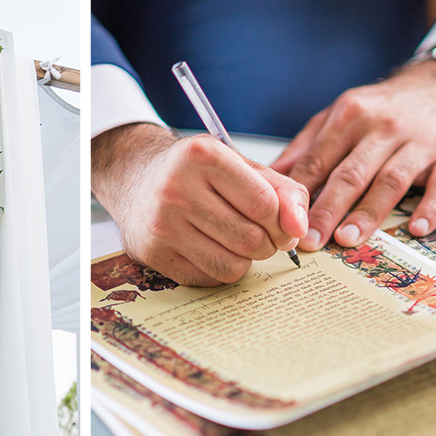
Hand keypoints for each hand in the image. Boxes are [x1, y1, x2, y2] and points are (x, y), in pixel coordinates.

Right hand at [92, 124, 308, 285]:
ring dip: (245, 260)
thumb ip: (281, 190)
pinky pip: (208, 279)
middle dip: (267, 244)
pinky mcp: (153, 253)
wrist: (135, 180)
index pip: (265, 205)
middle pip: (251, 239)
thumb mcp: (239, 165)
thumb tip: (299, 229)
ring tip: (237, 242)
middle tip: (262, 235)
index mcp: (203, 156)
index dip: (284, 222)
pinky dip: (220, 269)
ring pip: (232, 266)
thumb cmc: (196, 173)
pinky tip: (212, 250)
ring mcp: (161, 224)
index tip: (283, 225)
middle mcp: (176, 189)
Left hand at [272, 60, 435, 250]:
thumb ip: (306, 146)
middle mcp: (383, 128)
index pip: (319, 160)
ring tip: (347, 238)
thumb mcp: (339, 115)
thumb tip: (267, 176)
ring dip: (369, 212)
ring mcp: (420, 142)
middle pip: (351, 174)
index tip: (284, 222)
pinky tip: (417, 229)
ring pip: (390, 180)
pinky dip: (431, 207)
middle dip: (328, 209)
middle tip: (310, 241)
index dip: (300, 194)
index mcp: (349, 117)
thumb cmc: (381, 109)